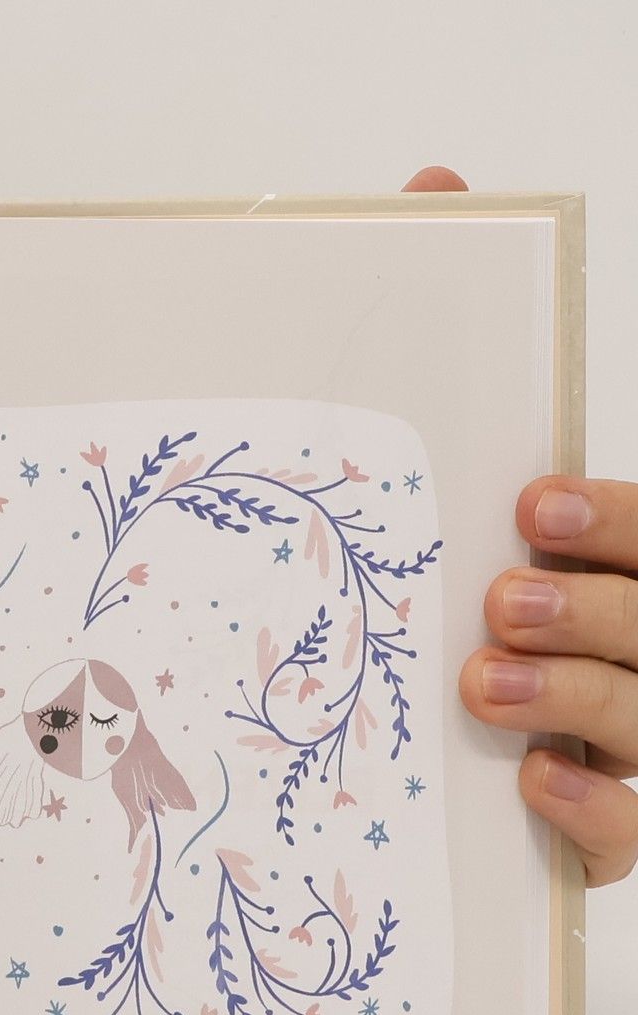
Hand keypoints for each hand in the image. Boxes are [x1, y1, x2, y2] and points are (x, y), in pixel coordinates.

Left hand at [404, 167, 637, 884]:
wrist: (401, 759)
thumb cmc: (421, 596)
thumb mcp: (427, 485)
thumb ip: (449, 350)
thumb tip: (439, 179)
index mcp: (615, 564)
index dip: (613, 518)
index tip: (527, 504)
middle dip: (601, 606)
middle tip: (498, 596)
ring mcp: (637, 743)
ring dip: (577, 693)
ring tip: (480, 679)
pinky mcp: (607, 835)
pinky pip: (631, 835)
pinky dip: (591, 808)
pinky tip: (530, 780)